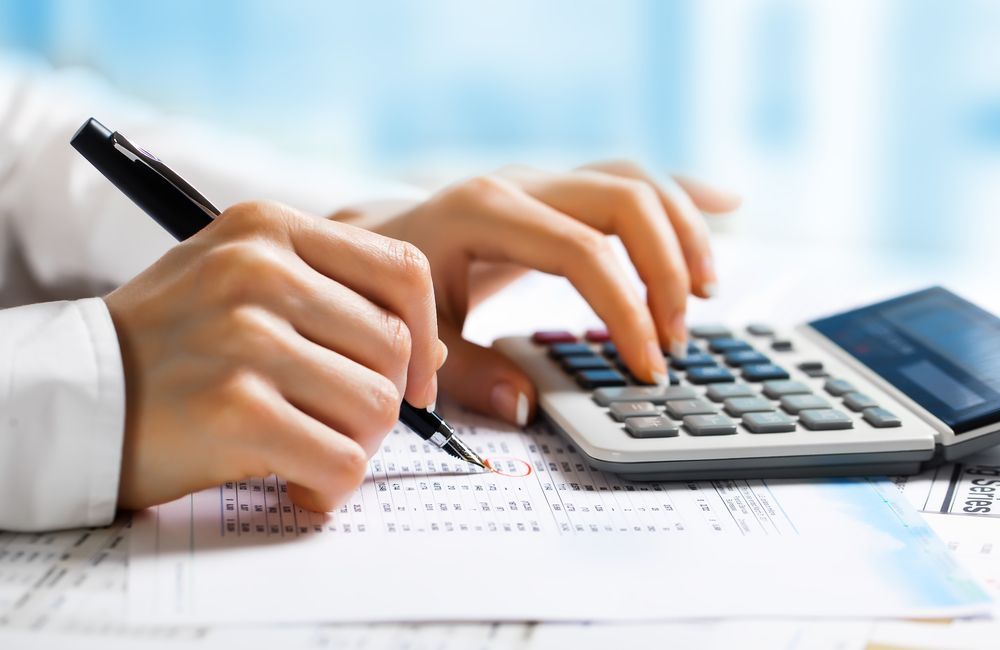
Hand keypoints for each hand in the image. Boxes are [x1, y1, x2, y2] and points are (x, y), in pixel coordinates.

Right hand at [106, 201, 445, 512]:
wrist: (72, 395)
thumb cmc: (173, 343)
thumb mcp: (245, 286)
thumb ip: (336, 299)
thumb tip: (434, 351)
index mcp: (268, 230)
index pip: (402, 267)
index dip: (426, 331)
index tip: (411, 376)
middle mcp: (258, 272)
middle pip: (395, 345)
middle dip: (384, 400)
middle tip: (340, 422)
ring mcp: (245, 338)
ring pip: (377, 407)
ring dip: (355, 444)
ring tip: (310, 448)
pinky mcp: (234, 410)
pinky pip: (342, 461)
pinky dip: (330, 485)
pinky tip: (297, 481)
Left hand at [333, 160, 739, 425]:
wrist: (370, 243)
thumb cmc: (391, 292)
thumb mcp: (415, 337)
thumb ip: (465, 373)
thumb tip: (526, 407)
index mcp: (482, 213)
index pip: (581, 251)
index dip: (625, 310)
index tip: (647, 368)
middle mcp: (519, 184)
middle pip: (624, 199)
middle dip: (666, 269)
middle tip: (678, 339)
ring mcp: (541, 182)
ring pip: (634, 182)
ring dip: (684, 232)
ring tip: (706, 294)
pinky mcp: (557, 193)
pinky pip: (627, 181)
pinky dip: (679, 194)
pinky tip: (727, 203)